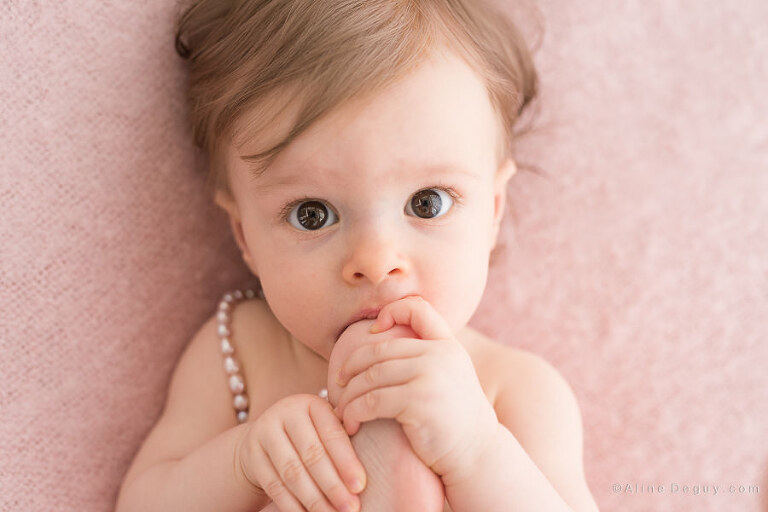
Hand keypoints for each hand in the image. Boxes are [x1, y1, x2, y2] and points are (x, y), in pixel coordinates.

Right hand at [235, 394, 365, 511]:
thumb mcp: (324, 428)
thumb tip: (365, 476)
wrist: (265, 436)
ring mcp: (265, 432)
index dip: (347, 462)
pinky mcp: (252, 454)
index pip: (332, 434)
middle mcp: (286, 412)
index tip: (360, 487)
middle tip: (350, 508)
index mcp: (312, 404)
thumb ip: (343, 441)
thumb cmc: (309, 434)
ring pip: (292, 472)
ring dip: (314, 500)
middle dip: (333, 486)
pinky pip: (274, 485)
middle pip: (312, 455)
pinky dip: (292, 505)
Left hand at [334, 296, 498, 479]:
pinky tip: (351, 424)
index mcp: (447, 344)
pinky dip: (354, 412)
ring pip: (371, 376)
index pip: (417, 308)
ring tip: (342, 410)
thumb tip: (384, 337)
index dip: (390, 312)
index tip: (373, 332)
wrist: (478, 454)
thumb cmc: (453, 419)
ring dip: (349, 395)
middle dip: (352, 365)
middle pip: (380, 348)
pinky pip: (372, 401)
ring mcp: (431, 376)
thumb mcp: (448, 377)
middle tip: (339, 382)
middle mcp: (440, 354)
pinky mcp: (419, 402)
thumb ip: (426, 357)